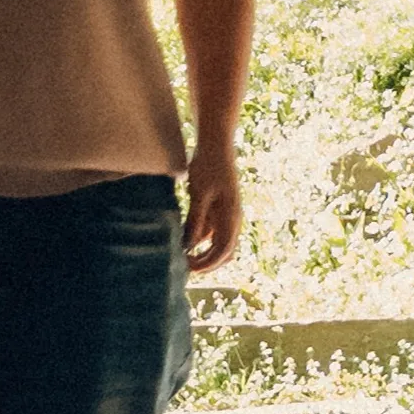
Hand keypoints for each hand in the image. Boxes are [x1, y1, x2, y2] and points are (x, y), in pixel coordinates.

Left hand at [181, 143, 240, 272]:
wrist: (216, 145)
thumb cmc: (208, 166)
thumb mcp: (199, 194)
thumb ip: (196, 220)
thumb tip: (189, 245)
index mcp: (231, 216)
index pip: (223, 250)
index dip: (208, 263)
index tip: (190, 268)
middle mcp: (232, 219)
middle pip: (223, 251)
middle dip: (206, 262)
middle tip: (184, 266)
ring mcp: (226, 214)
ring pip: (217, 243)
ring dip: (203, 251)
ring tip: (181, 254)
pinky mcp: (219, 209)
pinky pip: (211, 230)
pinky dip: (200, 238)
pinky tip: (183, 236)